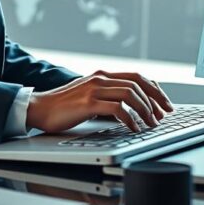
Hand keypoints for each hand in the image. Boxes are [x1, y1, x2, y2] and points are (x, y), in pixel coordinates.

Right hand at [25, 70, 173, 133]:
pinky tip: (134, 128)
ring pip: (131, 94)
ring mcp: (94, 89)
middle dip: (155, 100)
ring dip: (145, 110)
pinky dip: (131, 119)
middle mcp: (100, 78)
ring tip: (151, 124)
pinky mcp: (88, 102)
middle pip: (138, 84)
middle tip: (163, 116)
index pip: (137, 76)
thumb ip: (106, 97)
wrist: (38, 108)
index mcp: (102, 75)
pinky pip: (118, 109)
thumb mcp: (88, 96)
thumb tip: (129, 111)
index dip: (154, 89)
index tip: (164, 104)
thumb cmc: (62, 106)